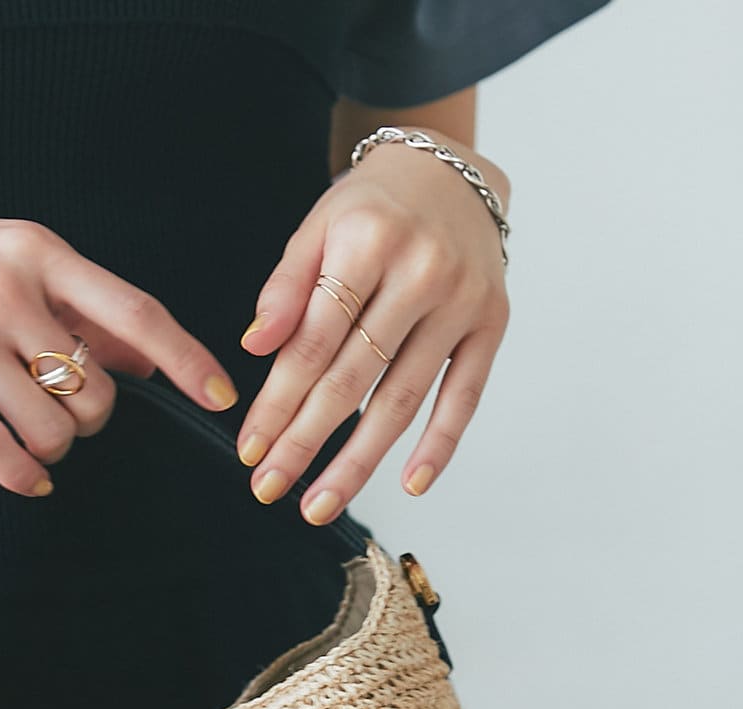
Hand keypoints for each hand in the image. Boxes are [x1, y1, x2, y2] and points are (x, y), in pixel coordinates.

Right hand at [0, 188, 238, 495]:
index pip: (134, 312)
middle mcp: (8, 290)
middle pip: (97, 388)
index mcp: (36, 249)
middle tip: (68, 414)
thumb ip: (71, 299)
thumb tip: (144, 351)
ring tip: (35, 436)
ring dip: (57, 448)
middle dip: (96, 418)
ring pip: (55, 426)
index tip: (220, 397)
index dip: (185, 360)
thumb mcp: (1, 251)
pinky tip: (25, 476)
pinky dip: (22, 475)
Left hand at [233, 135, 510, 523]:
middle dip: (305, 441)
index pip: (312, 341)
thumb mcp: (319, 225)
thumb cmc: (374, 207)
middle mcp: (420, 272)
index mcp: (368, 242)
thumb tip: (253, 346)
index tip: (250, 449)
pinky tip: (408, 485)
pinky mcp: (492, 324)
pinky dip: (439, 444)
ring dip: (358, 461)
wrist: (453, 170)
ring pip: (401, 399)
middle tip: (270, 489)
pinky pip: (464, 396)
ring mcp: (461, 301)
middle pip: (352, 378)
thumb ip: (287, 286)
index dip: (277, 401)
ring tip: (320, 505)